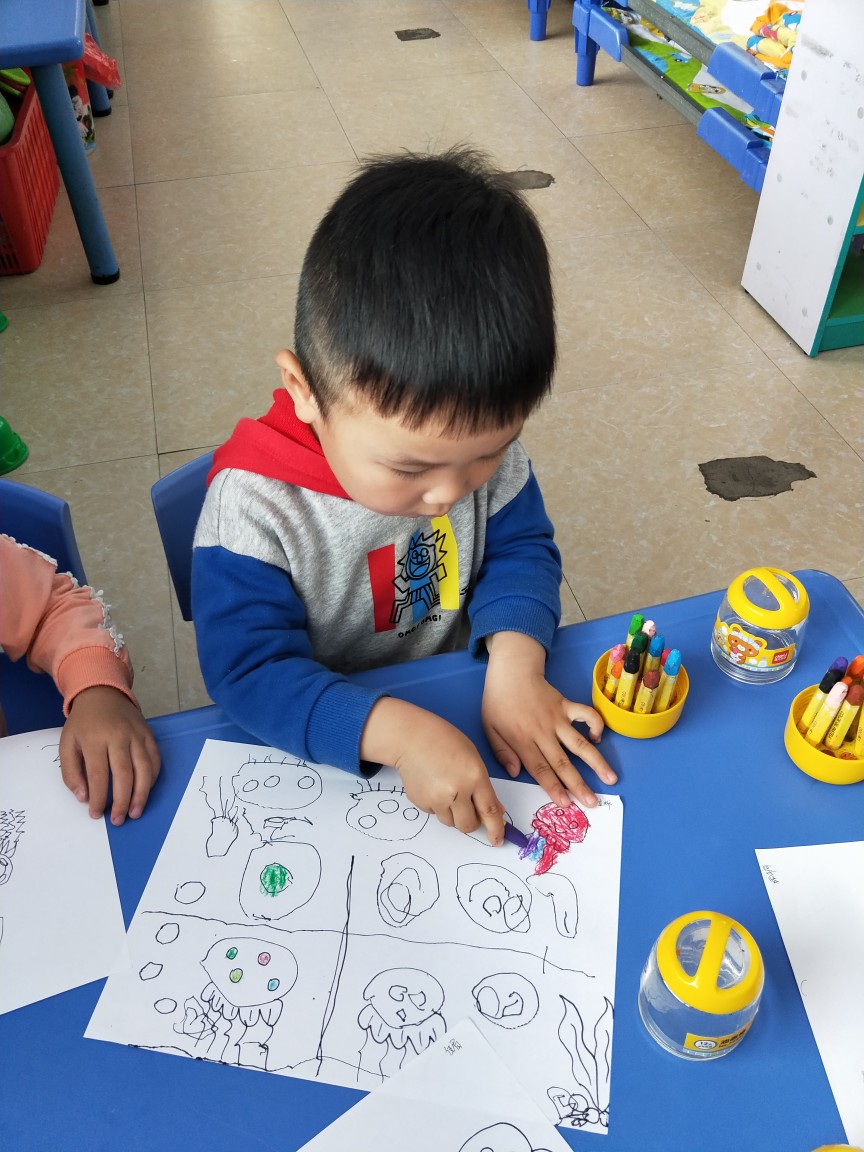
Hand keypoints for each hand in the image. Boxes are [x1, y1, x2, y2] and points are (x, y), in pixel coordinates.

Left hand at [59, 686, 160, 824]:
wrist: (103, 693)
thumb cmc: (83, 723)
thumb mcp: (67, 744)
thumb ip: (71, 773)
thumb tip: (84, 797)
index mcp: (94, 739)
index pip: (98, 775)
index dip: (98, 798)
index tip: (95, 814)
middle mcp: (118, 737)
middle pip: (124, 774)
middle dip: (122, 801)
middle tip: (118, 820)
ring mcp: (137, 735)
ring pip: (144, 768)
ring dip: (141, 794)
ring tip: (135, 812)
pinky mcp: (149, 734)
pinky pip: (155, 759)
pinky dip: (152, 778)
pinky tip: (146, 791)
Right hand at [361, 698, 505, 843]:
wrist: (411, 738)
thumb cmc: (444, 741)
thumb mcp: (472, 758)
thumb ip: (483, 785)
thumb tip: (493, 810)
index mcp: (474, 776)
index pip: (489, 811)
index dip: (495, 829)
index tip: (497, 840)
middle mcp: (457, 792)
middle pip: (468, 825)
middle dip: (471, 823)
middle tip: (469, 811)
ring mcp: (437, 799)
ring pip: (451, 822)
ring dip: (453, 814)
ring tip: (447, 790)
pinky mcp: (421, 803)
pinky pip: (435, 813)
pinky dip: (437, 805)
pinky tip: (433, 785)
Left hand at [483, 632, 616, 807]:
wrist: (511, 672)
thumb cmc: (498, 702)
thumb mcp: (490, 728)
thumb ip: (502, 752)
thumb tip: (516, 773)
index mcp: (522, 740)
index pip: (540, 769)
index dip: (553, 787)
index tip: (566, 804)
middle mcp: (543, 732)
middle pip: (563, 762)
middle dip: (578, 784)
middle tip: (592, 802)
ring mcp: (557, 718)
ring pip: (580, 743)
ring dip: (596, 762)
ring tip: (610, 778)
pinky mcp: (566, 705)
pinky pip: (587, 714)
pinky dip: (596, 725)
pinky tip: (598, 738)